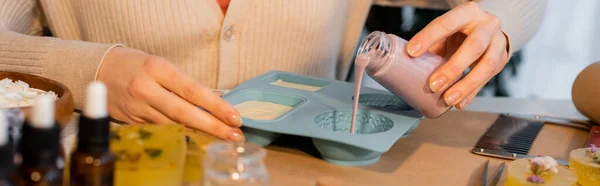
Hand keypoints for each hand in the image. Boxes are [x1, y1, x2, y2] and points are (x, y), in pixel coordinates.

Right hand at [98, 47, 244, 141]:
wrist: (98, 70)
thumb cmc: (137, 65)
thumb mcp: (161, 65)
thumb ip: (185, 84)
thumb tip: (216, 100)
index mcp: (157, 69)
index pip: (192, 90)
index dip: (215, 106)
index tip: (235, 117)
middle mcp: (146, 89)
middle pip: (184, 113)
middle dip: (213, 126)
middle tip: (235, 136)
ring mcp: (138, 109)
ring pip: (174, 126)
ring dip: (201, 135)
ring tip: (224, 140)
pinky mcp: (132, 123)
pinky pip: (162, 131)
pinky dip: (182, 136)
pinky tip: (199, 141)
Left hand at [405, 2, 508, 109]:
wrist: (488, 27)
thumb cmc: (461, 29)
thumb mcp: (447, 29)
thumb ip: (432, 43)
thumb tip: (406, 63)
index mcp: (468, 12)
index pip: (447, 23)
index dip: (428, 37)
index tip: (412, 52)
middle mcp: (487, 25)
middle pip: (473, 46)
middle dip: (453, 68)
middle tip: (434, 85)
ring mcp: (498, 42)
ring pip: (487, 65)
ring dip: (466, 85)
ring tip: (448, 99)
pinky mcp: (502, 59)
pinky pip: (488, 79)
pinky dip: (472, 93)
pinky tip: (460, 103)